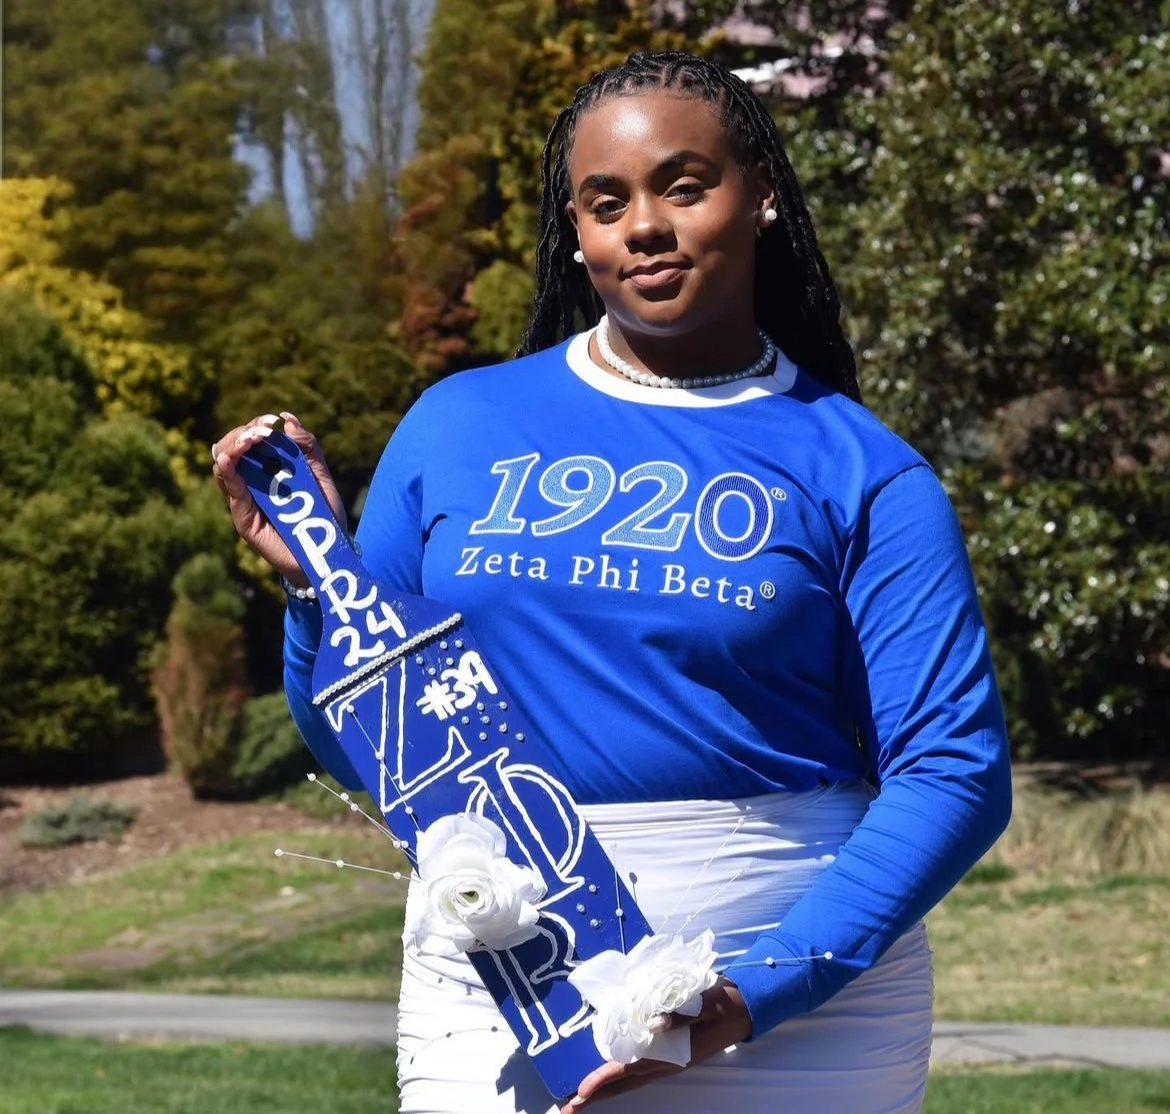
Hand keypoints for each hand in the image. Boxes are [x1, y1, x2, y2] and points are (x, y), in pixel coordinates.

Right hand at [211, 412, 346, 584]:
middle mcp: (251, 481)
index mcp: (267, 468)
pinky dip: (227, 473)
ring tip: (250, 440)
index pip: (250, 438)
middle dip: (243, 433)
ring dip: (234, 448)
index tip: (273, 421)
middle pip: (231, 448)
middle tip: (262, 431)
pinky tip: (229, 460)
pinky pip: (231, 492)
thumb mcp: (321, 477)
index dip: (257, 425)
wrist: (328, 553)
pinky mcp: (244, 518)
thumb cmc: (324, 516)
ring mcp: (245, 499)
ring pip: (224, 466)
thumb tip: (287, 420)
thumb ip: (308, 449)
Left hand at [560, 978, 751, 1109]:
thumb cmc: (723, 1005)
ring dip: (605, 1088)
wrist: (743, 1007)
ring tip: (579, 1096)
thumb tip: (654, 1023)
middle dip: (597, 1095)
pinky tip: (605, 1072)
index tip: (581, 1090)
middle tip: (567, 1108)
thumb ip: (681, 1014)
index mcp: (674, 1054)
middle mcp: (667, 1062)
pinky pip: (637, 1068)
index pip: (631, 1070)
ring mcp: (667, 1060)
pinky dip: (618, 1074)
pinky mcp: (668, 1052)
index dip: (605, 1079)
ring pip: (629, 1079)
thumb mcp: (706, 1004)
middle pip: (625, 1083)